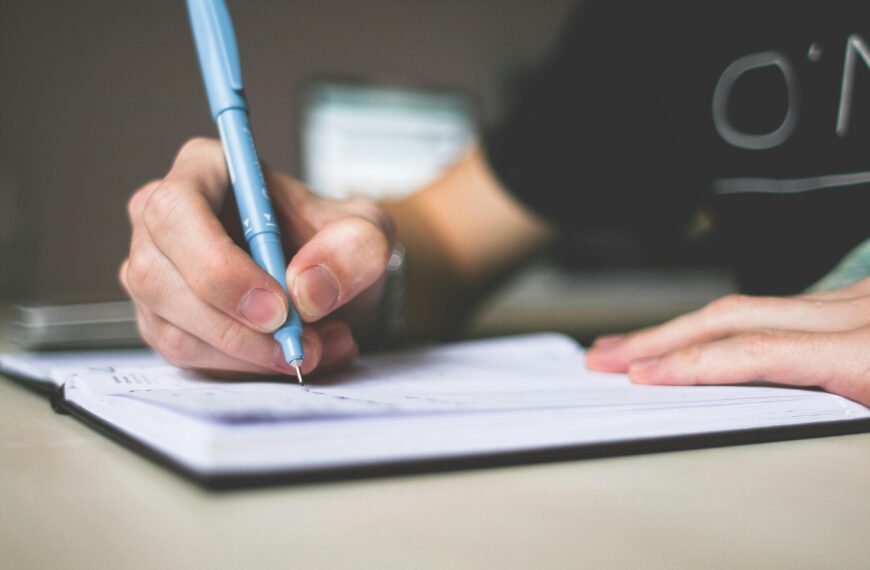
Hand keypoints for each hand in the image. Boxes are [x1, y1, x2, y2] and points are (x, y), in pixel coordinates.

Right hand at [120, 138, 395, 376]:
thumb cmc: (336, 242)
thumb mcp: (369, 232)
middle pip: (158, 277)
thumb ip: (354, 248)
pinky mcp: (164, 322)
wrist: (332, 280)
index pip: (176, 211)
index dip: (218, 266)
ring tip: (315, 348)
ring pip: (173, 329)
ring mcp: (155, 273)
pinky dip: (245, 369)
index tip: (277, 307)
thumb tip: (307, 290)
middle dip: (235, 327)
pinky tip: (290, 355)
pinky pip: (188, 358)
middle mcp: (163, 219)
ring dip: (248, 355)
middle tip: (299, 345)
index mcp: (204, 170)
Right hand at [586, 278, 869, 405]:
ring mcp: (856, 301)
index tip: (638, 376)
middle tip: (605, 355)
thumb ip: (843, 417)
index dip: (689, 363)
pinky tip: (700, 335)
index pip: (756, 352)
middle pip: (732, 316)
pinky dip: (726, 323)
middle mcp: (857, 314)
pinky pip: (777, 306)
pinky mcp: (857, 300)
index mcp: (868, 352)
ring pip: (747, 305)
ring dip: (684, 327)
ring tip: (636, 346)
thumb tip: (772, 436)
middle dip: (659, 336)